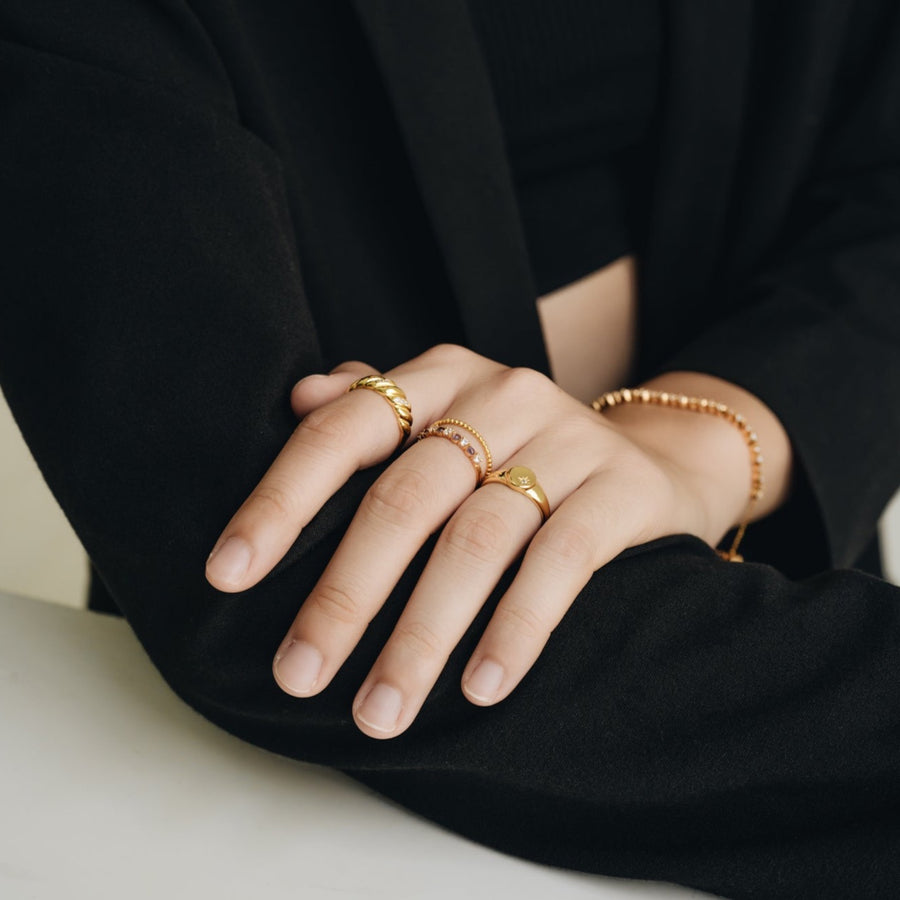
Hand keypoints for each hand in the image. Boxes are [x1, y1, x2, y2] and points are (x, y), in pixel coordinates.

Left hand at [205, 345, 783, 738]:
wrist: (652, 458)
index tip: (227, 575)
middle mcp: (500, 396)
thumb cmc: (522, 454)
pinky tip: (482, 688)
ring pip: (477, 540)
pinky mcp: (622, 489)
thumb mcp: (449, 417)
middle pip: (406, 497)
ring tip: (380, 709)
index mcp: (441, 377)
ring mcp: (566, 440)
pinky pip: (561, 562)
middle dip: (346, 594)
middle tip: (298, 674)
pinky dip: (517, 627)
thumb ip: (374, 408)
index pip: (345, 429)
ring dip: (421, 634)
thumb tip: (298, 399)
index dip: (281, 500)